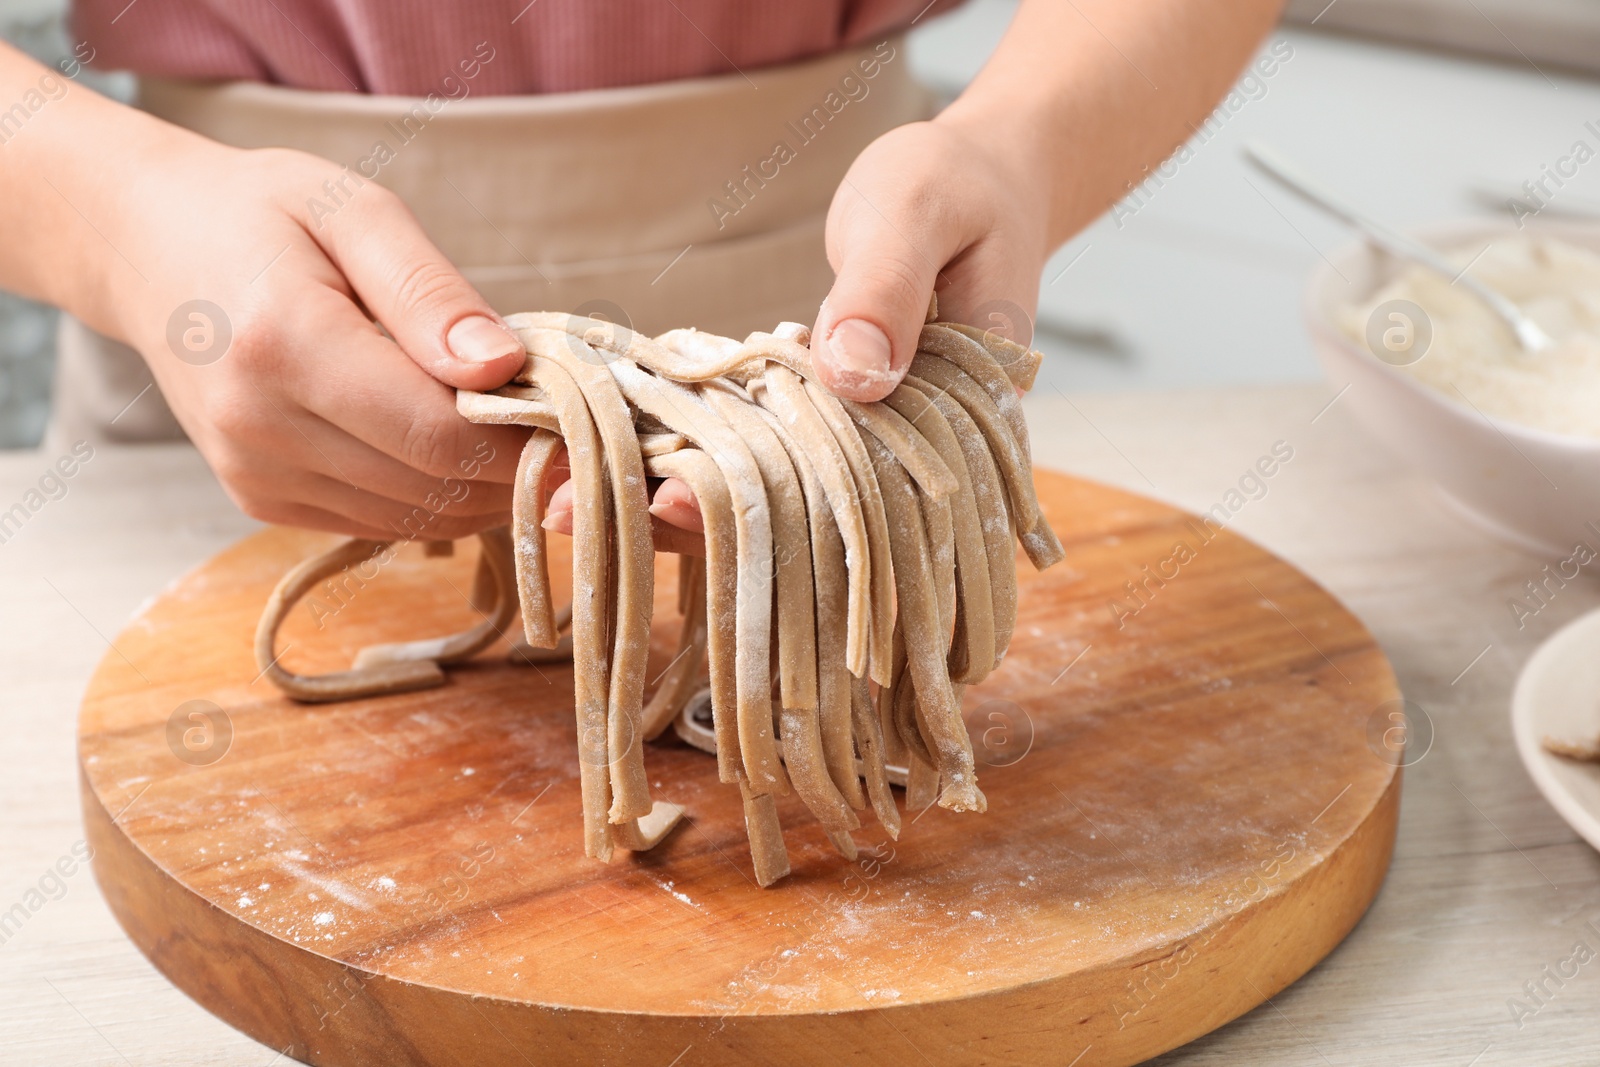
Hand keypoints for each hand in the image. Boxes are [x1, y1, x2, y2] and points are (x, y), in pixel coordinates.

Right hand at [103, 133, 531, 539]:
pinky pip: (382, 519)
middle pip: (435, 485)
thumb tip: (503, 367)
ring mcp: (254, 473)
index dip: (526, 442)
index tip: (581, 420)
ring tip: (508, 424)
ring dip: (481, 486)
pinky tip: (450, 443)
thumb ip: (431, 293)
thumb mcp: (355, 212)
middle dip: (516, 465)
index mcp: (284, 344)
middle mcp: (258, 426)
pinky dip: (436, 494)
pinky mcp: (259, 499)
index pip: (439, 434)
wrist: (149, 249)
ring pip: (417, 516)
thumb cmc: (264, 214)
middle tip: (562, 422)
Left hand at [541, 116, 1050, 543]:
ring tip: (570, 502)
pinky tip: (622, 456)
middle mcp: (914, 452)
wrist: (985, 179)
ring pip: (775, 488)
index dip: (760, 508)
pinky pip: (769, 444)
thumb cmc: (959, 186)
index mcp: (956, 424)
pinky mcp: (837, 414)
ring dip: (681, 494)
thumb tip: (850, 375)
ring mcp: (872, 436)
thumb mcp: (919, 213)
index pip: (854, 492)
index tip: (665, 503)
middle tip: (571, 514)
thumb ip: (886, 290)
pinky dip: (703, 449)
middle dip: (693, 520)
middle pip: (801, 512)